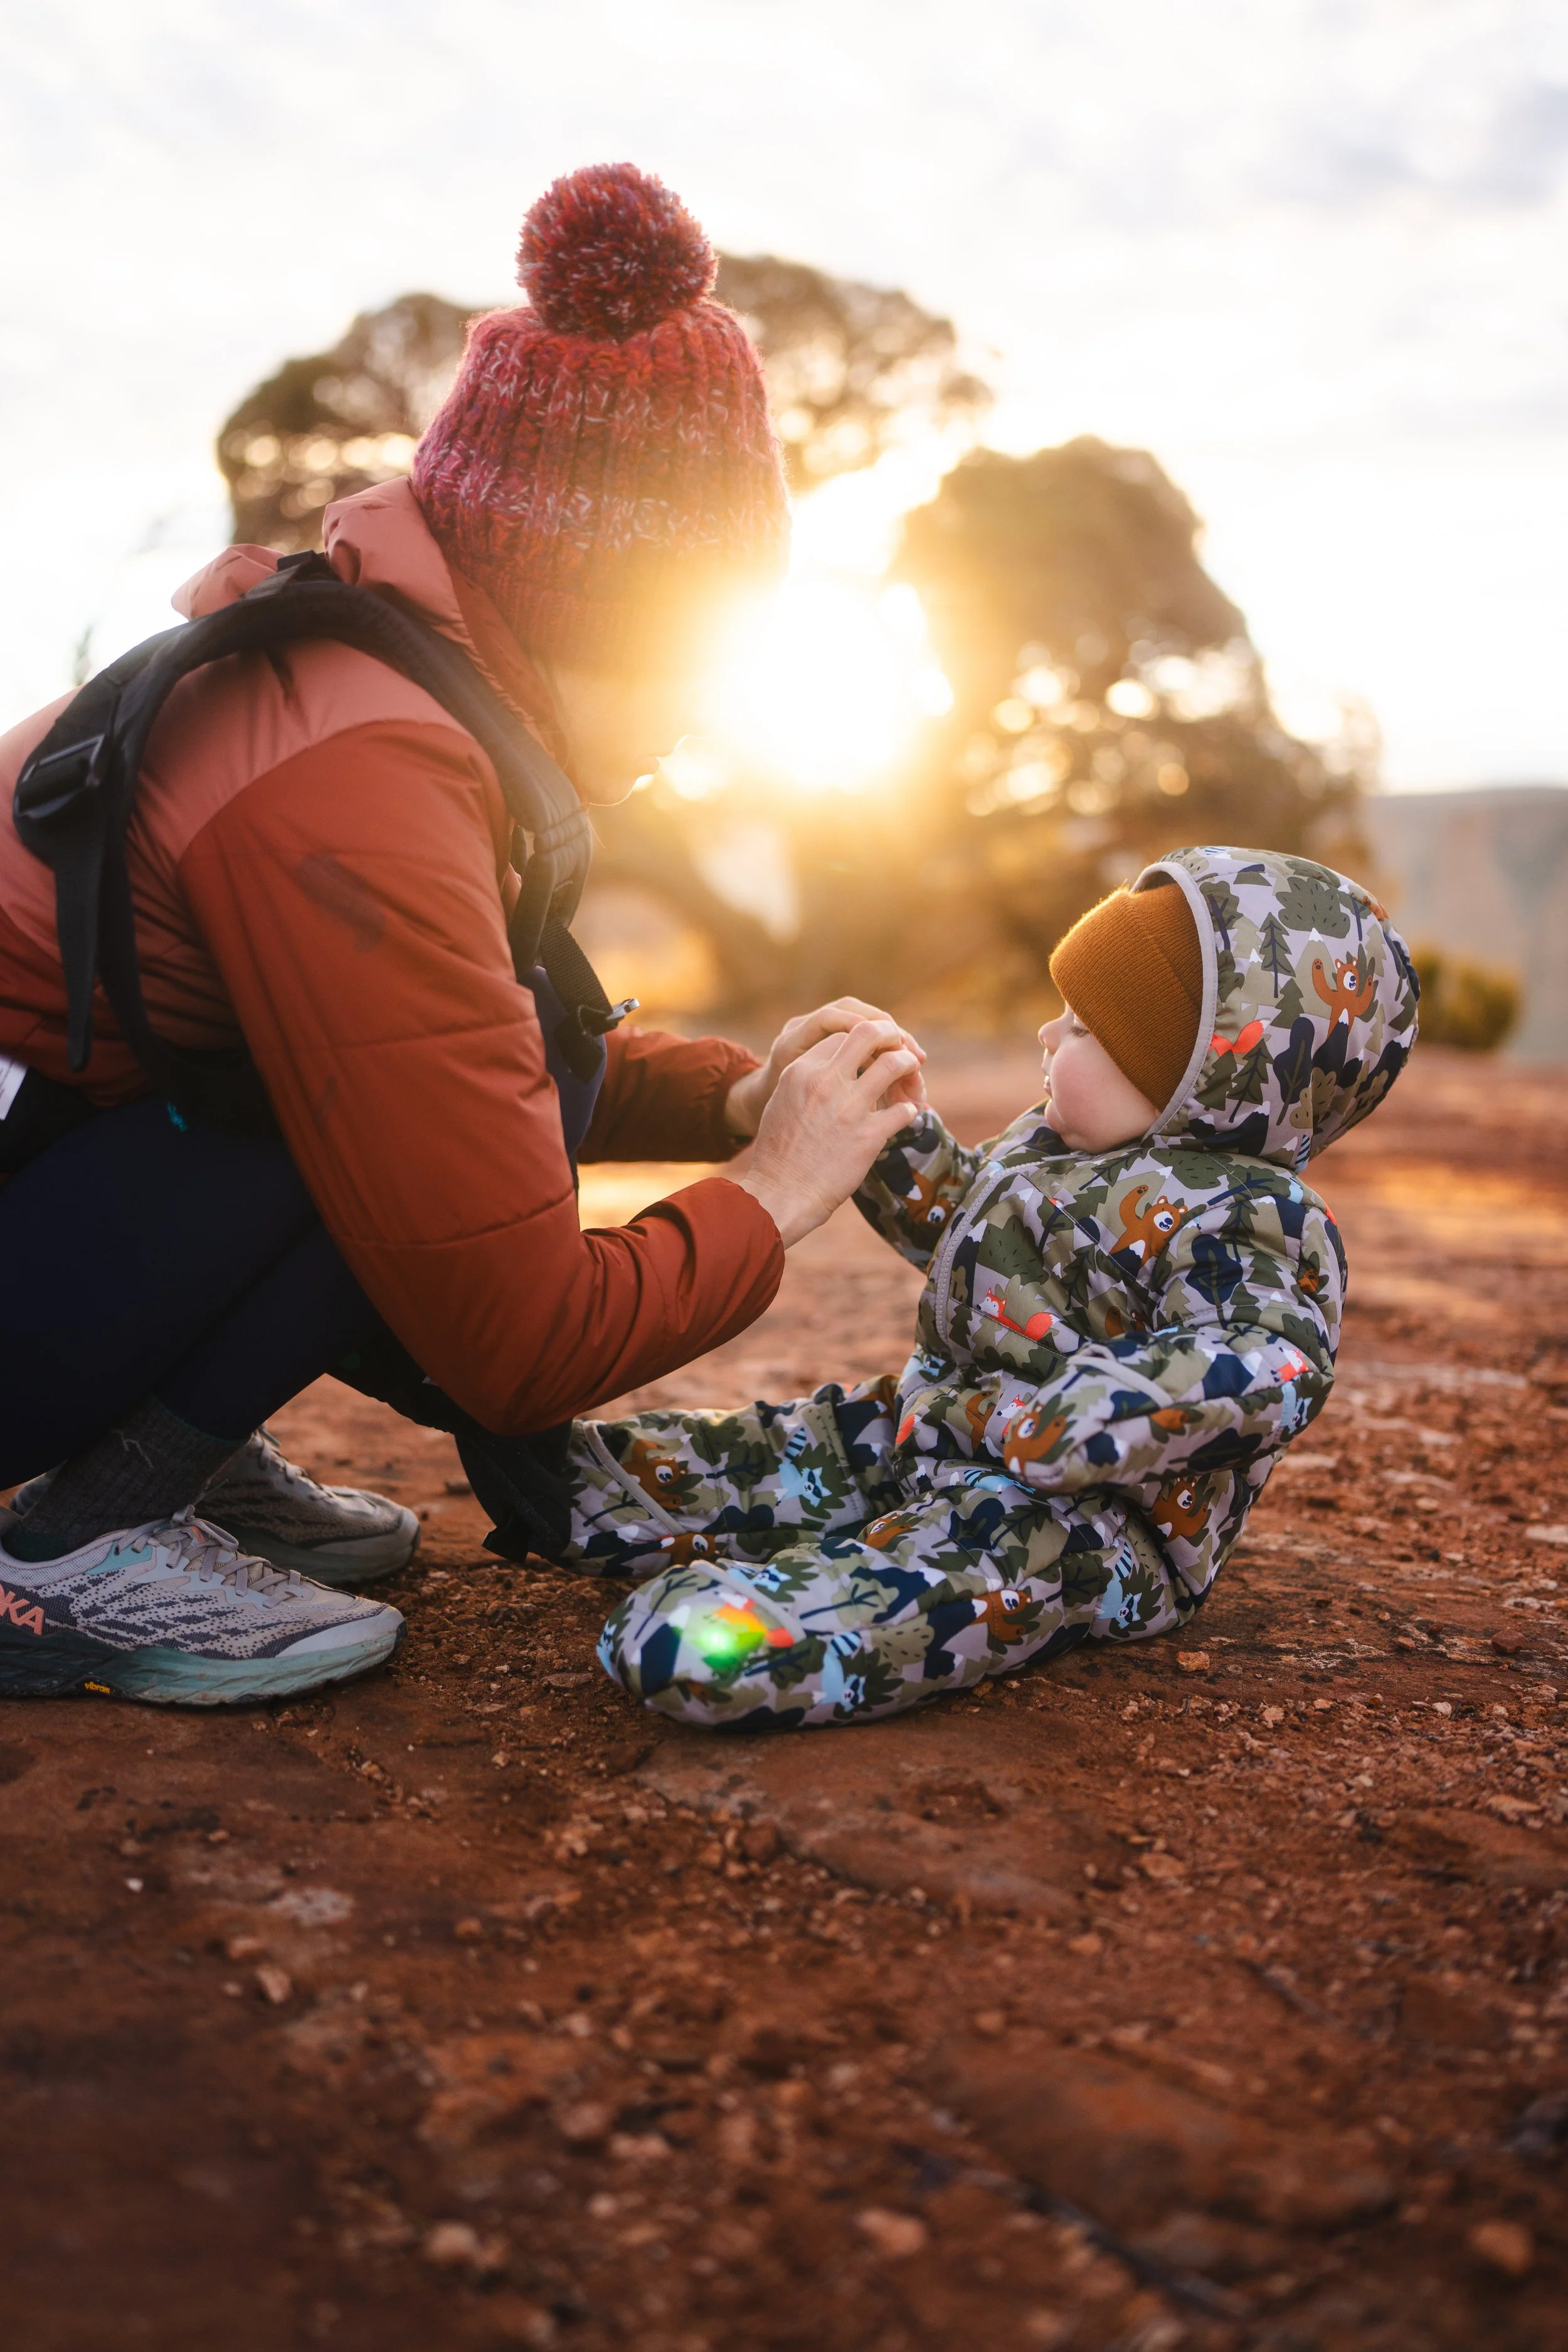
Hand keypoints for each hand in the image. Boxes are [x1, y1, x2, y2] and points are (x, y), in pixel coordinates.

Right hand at [733, 1019, 921, 1248]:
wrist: (781, 1194)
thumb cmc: (778, 1153)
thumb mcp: (781, 1102)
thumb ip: (804, 1080)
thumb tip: (824, 1070)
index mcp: (801, 1071)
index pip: (840, 1035)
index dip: (860, 1040)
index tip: (870, 1050)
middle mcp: (826, 1082)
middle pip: (868, 1032)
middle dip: (890, 1033)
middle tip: (899, 1044)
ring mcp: (849, 1107)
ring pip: (894, 1063)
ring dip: (908, 1063)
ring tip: (912, 1069)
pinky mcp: (869, 1135)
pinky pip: (903, 1110)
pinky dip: (908, 1110)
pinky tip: (904, 1115)